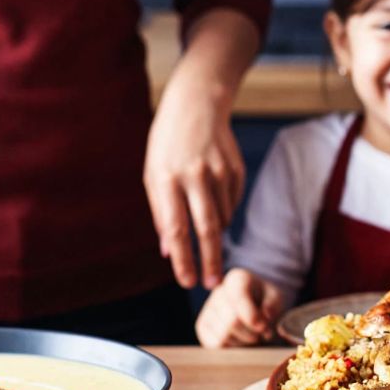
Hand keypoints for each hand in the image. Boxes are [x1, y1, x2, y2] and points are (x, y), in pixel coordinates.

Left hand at [144, 97, 243, 289]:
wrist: (196, 105)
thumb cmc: (167, 146)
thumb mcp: (153, 176)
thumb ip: (161, 214)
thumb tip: (169, 252)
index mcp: (167, 179)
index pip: (176, 228)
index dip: (183, 259)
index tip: (187, 282)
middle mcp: (195, 176)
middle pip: (207, 228)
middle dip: (209, 260)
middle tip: (212, 283)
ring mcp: (219, 172)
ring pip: (221, 217)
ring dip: (213, 231)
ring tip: (203, 221)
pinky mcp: (236, 170)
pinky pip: (231, 204)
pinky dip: (222, 210)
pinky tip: (212, 194)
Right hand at [195, 269, 283, 346]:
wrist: (256, 306)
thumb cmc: (266, 301)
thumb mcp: (276, 297)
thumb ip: (273, 304)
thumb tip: (265, 316)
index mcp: (237, 279)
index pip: (238, 298)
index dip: (252, 317)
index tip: (263, 326)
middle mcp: (218, 292)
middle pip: (232, 322)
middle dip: (252, 333)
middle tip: (262, 333)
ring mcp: (207, 310)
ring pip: (224, 336)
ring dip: (244, 341)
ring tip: (252, 334)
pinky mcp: (202, 328)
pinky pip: (216, 345)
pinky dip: (232, 347)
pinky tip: (241, 339)